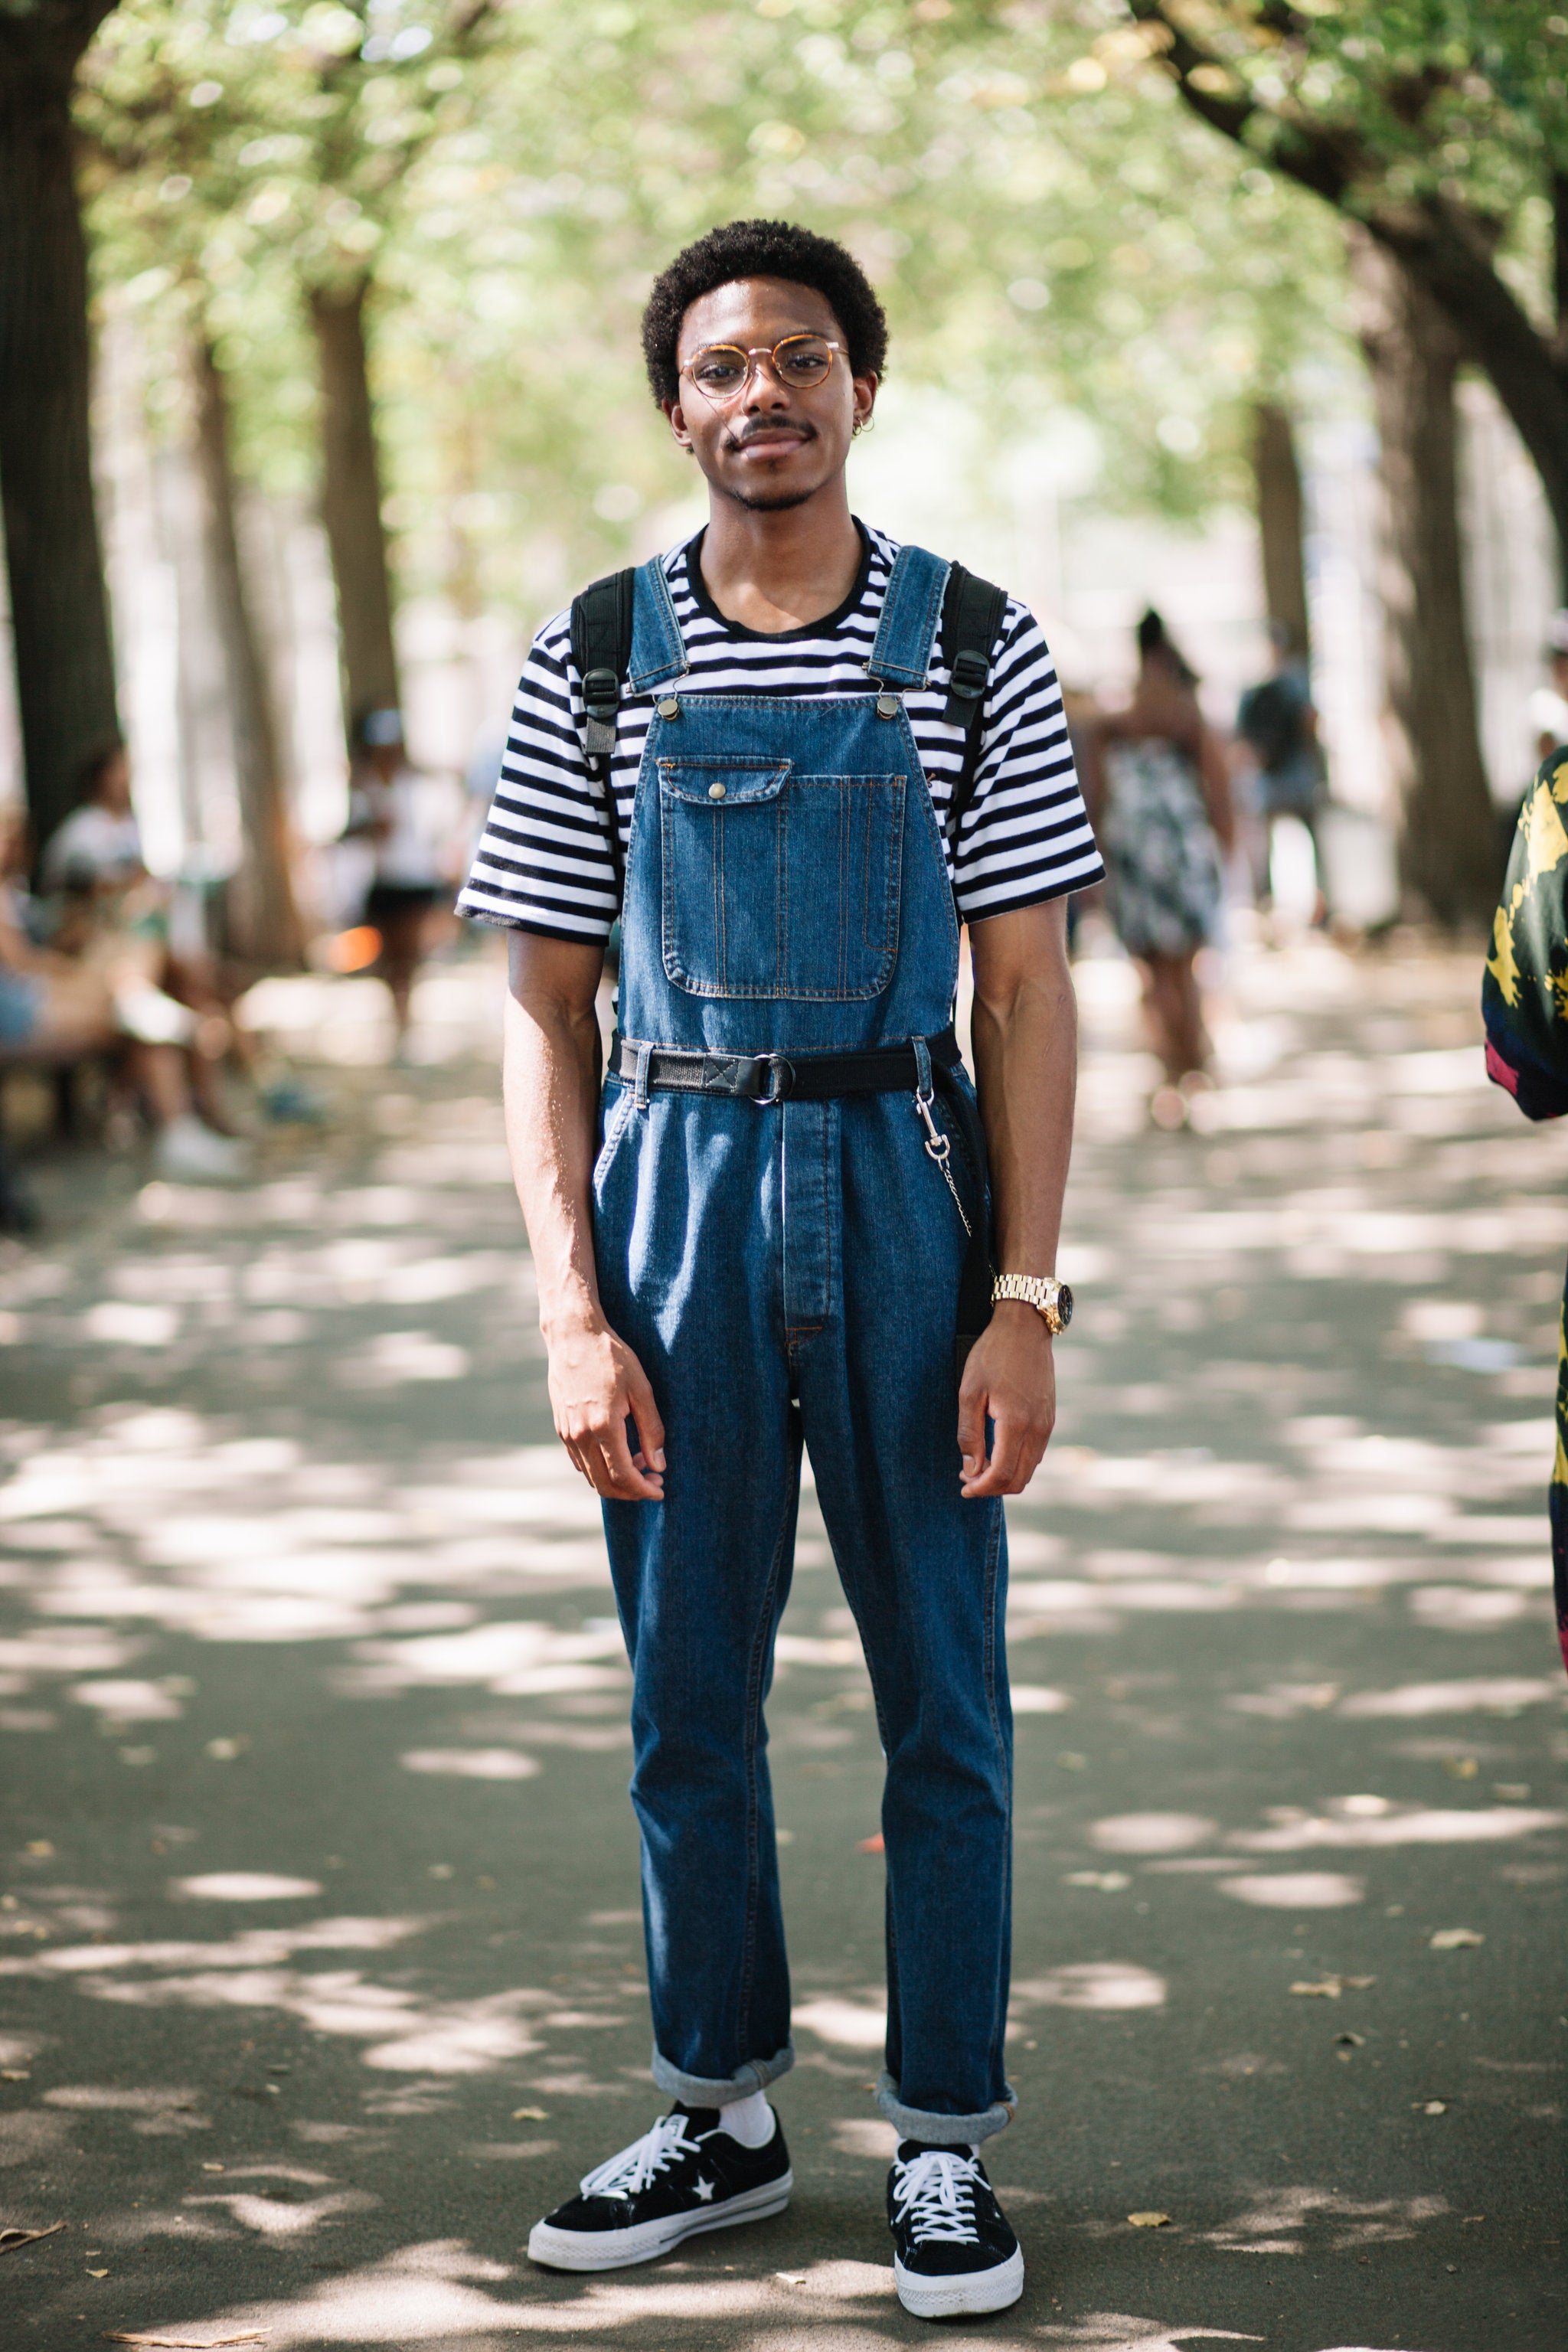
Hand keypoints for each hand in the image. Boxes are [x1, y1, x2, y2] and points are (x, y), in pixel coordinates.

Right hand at [546, 1313, 664, 1500]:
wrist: (573, 1336)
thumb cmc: (611, 1357)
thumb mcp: (641, 1389)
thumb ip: (652, 1430)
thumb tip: (658, 1464)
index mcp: (603, 1427)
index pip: (623, 1476)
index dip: (643, 1490)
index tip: (660, 1490)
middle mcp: (580, 1436)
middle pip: (605, 1485)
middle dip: (631, 1491)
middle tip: (654, 1479)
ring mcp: (567, 1434)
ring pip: (591, 1476)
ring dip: (616, 1480)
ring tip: (640, 1461)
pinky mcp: (561, 1428)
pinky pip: (580, 1462)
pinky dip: (600, 1468)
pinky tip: (618, 1453)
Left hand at [956, 1302, 1055, 1497]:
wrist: (1025, 1327)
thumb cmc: (993, 1355)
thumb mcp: (970, 1392)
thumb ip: (969, 1434)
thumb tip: (971, 1469)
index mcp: (1017, 1424)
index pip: (1002, 1474)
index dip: (981, 1488)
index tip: (964, 1487)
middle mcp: (1038, 1429)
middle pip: (1020, 1479)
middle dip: (993, 1487)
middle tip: (968, 1478)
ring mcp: (1047, 1423)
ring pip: (1030, 1468)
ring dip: (1005, 1475)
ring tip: (979, 1466)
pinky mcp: (1050, 1417)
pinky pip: (1036, 1453)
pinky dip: (1017, 1462)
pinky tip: (998, 1451)